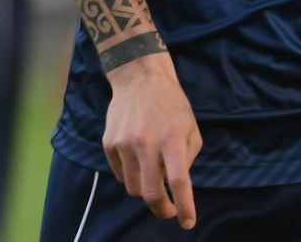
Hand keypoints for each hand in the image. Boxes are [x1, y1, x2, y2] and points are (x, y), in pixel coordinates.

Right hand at [103, 51, 201, 227]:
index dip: (184, 206)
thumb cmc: (172, 105)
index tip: (187, 222)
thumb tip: (176, 185)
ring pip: (133, 188)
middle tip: (169, 211)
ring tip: (153, 175)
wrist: (140, 79)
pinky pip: (120, 175)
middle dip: (161, 209)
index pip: (179, 181)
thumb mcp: (190, 127)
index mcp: (171, 139)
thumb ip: (187, 158)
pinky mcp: (109, 144)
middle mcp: (147, 143)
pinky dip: (131, 175)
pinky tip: (138, 160)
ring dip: (145, 190)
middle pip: (150, 193)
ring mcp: (124, 144)